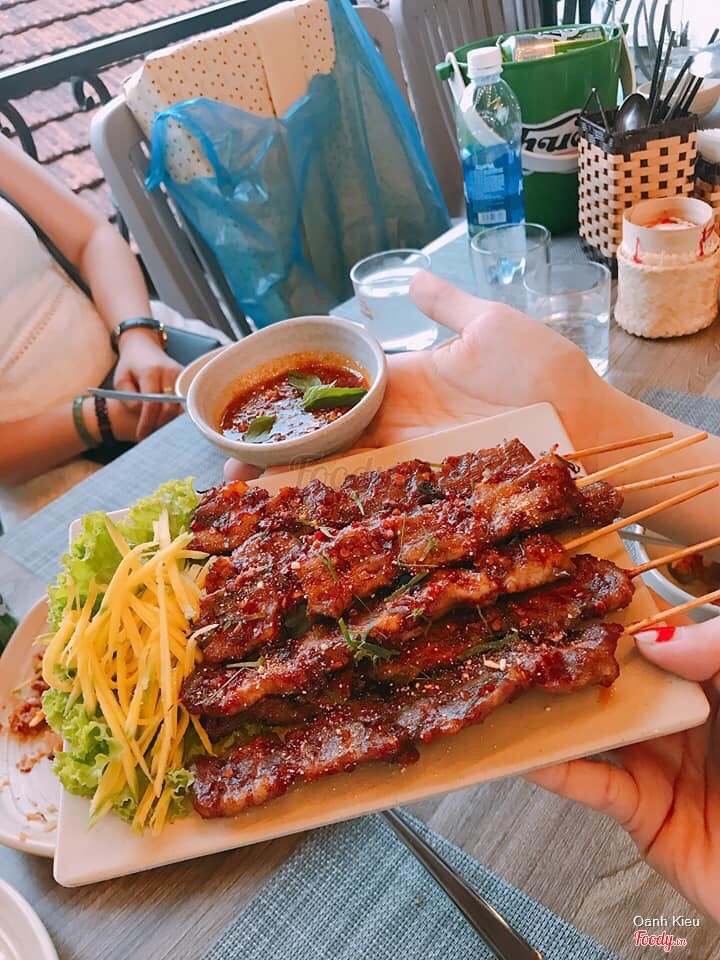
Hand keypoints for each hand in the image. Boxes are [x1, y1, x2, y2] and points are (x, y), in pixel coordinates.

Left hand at [113, 329, 181, 439]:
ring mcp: (182, 377)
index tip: (140, 436)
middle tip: (149, 436)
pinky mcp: (188, 381)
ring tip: (157, 431)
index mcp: (152, 372)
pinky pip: (185, 403)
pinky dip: (176, 414)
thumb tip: (140, 412)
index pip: (151, 404)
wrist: (144, 346)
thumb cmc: (130, 365)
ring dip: (168, 421)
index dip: (146, 423)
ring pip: (179, 408)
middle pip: (169, 408)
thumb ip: (127, 398)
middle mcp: (171, 373)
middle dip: (158, 425)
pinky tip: (168, 422)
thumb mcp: (120, 380)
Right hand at [225, 271, 616, 480]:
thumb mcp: (488, 324)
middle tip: (223, 466)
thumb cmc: (544, 370)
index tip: (251, 408)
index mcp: (403, 382)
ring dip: (284, 485)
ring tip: (234, 495)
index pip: (333, 391)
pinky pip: (366, 493)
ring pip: (335, 471)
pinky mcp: (422, 485)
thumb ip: (445, 304)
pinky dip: (324, 504)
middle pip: (324, 439)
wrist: (588, 423)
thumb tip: (412, 277)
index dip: (292, 401)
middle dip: (274, 453)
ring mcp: (407, 458)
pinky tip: (280, 514)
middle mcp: (396, 425)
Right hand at [527, 623, 719, 919]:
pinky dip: (557, 770)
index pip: (656, 641)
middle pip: (615, 684)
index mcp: (712, 682)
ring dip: (553, 714)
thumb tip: (650, 639)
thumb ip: (716, 648)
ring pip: (596, 731)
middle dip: (573, 661)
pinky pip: (593, 786)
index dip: (616, 619)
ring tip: (510, 688)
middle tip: (526, 637)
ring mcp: (659, 766)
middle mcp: (681, 721)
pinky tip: (528, 753)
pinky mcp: (644, 813)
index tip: (575, 596)